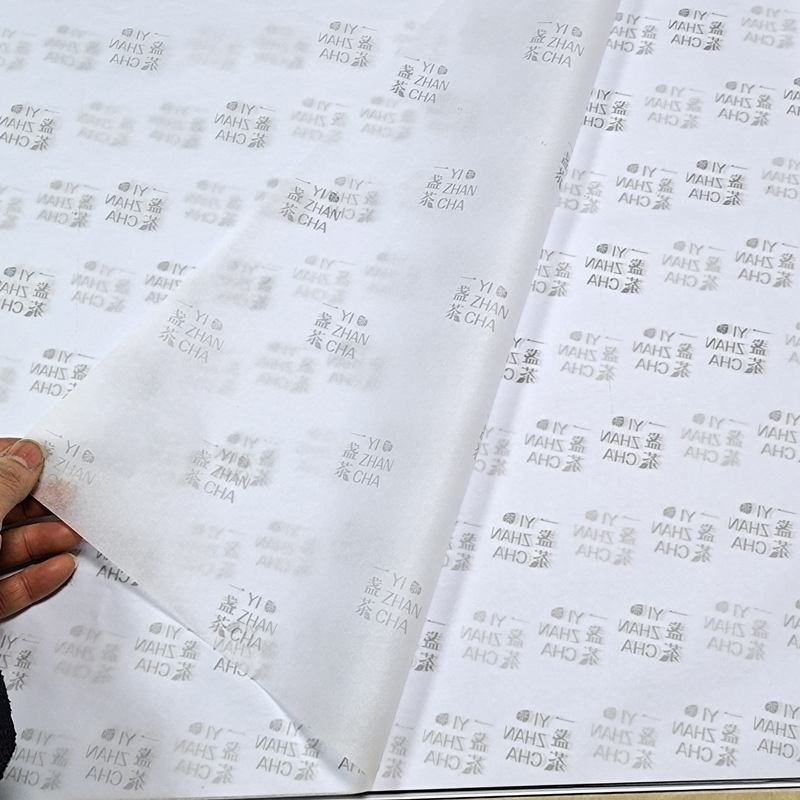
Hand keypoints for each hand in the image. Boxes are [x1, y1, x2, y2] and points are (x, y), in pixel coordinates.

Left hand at [0, 438, 79, 618]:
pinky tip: (58, 569)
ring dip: (42, 543)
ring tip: (71, 537)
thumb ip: (4, 483)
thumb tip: (28, 454)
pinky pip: (3, 589)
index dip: (11, 461)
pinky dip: (33, 580)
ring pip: (1, 551)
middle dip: (34, 507)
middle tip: (66, 503)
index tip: (43, 463)